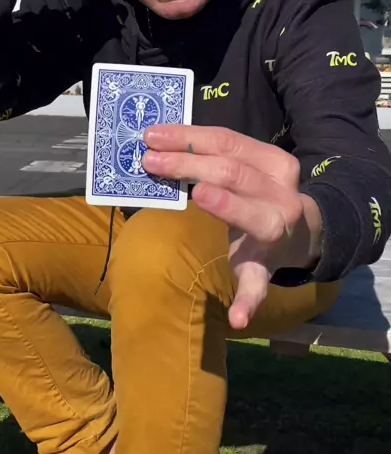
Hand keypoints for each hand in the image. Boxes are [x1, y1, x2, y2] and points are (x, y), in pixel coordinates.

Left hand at [142, 125, 321, 329]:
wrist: (304, 233)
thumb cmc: (259, 193)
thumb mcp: (247, 168)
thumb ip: (212, 157)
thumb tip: (157, 142)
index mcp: (275, 164)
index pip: (228, 142)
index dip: (189, 137)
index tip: (153, 136)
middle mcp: (283, 195)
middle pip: (233, 172)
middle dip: (188, 163)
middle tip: (150, 160)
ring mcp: (278, 234)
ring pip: (251, 216)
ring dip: (220, 205)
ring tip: (190, 196)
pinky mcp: (267, 270)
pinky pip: (260, 286)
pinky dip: (248, 301)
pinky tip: (237, 317)